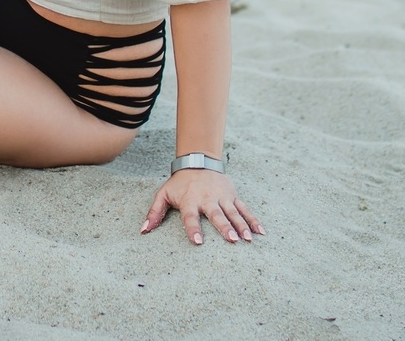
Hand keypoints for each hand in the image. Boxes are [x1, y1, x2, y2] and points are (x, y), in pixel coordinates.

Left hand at [140, 170, 263, 244]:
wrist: (197, 162)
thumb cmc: (179, 183)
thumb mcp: (163, 194)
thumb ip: (155, 212)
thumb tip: (143, 231)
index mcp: (190, 200)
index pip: (191, 217)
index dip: (194, 229)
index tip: (198, 242)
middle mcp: (207, 199)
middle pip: (216, 215)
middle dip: (224, 227)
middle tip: (232, 239)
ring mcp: (222, 197)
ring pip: (233, 212)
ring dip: (241, 225)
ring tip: (248, 238)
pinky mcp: (232, 195)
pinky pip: (244, 208)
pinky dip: (253, 219)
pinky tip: (260, 232)